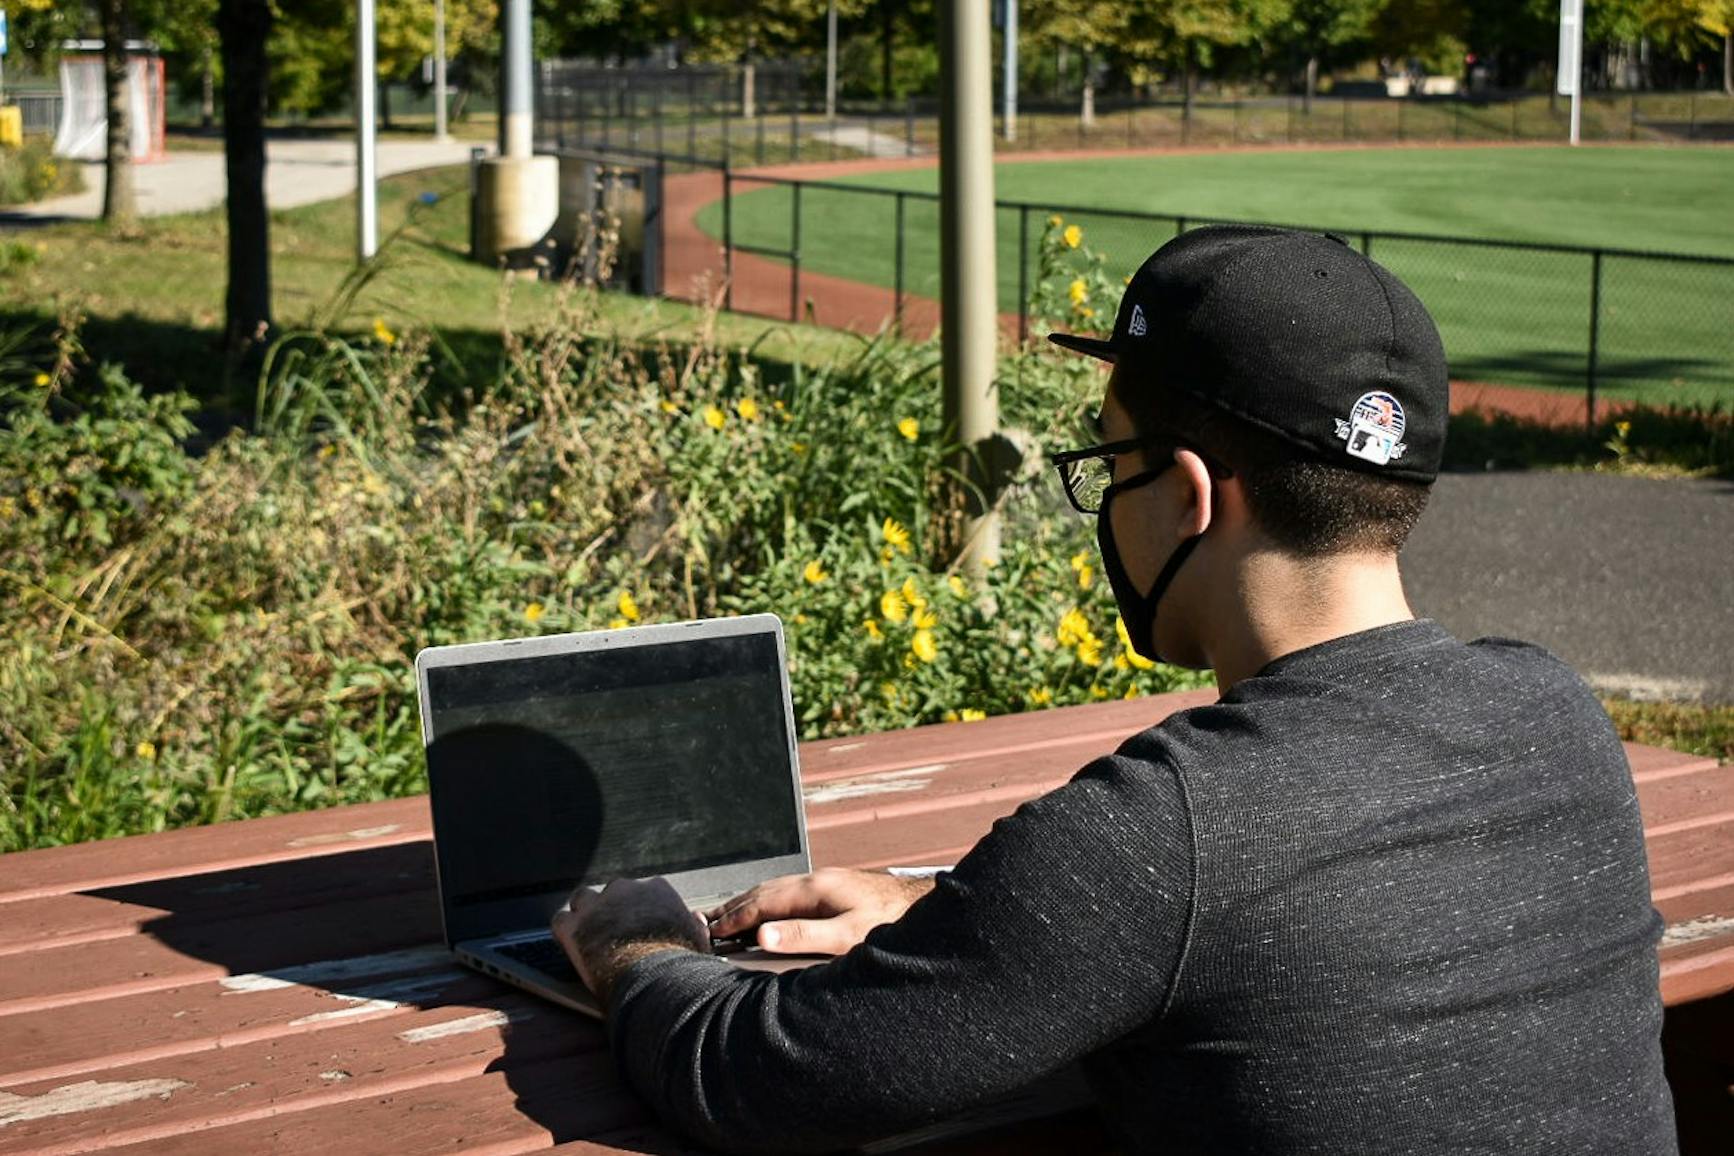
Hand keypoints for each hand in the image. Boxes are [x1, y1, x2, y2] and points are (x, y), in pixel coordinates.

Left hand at [551, 877, 708, 1007]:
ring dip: (585, 915)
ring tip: (588, 935)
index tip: (638, 925)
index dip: (639, 909)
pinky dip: (564, 933)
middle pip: (612, 892)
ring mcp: (597, 906)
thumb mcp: (697, 940)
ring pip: (583, 900)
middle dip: (612, 909)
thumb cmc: (679, 963)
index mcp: (656, 889)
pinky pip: (561, 921)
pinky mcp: (574, 926)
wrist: (655, 979)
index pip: (644, 890)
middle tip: (613, 931)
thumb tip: (695, 920)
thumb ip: (694, 925)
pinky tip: (569, 944)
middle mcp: (625, 890)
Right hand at [704, 867, 935, 956]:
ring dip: (752, 901)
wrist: (923, 905)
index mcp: (814, 890)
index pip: (763, 902)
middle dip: (736, 906)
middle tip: (710, 921)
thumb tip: (762, 935)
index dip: (735, 917)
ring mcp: (826, 881)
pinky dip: (771, 901)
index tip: (712, 930)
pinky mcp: (836, 888)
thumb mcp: (846, 937)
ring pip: (778, 889)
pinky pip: (791, 892)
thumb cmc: (888, 923)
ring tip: (732, 914)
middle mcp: (816, 880)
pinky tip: (773, 911)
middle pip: (765, 891)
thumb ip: (804, 936)